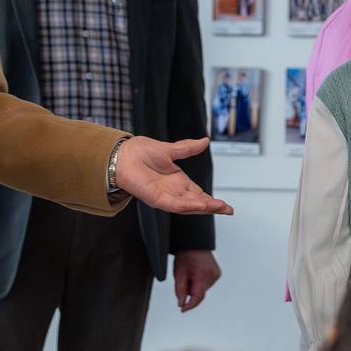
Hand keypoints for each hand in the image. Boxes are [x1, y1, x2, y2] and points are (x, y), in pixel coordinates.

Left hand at [114, 137, 232, 216]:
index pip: (199, 194)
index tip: (225, 205)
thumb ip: (188, 148)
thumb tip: (205, 141)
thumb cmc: (139, 152)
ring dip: (204, 207)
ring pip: (189, 206)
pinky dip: (188, 205)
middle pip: (197, 203)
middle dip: (213, 207)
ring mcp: (165, 196)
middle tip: (228, 210)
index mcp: (178, 181)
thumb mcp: (170, 149)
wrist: (122, 154)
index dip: (212, 200)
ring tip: (219, 207)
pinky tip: (200, 204)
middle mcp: (173, 191)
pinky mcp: (156, 199)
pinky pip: (175, 204)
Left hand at [172, 250, 220, 311]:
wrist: (194, 243)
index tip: (182, 310)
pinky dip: (199, 283)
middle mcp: (213, 276)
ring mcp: (216, 275)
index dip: (190, 305)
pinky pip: (206, 284)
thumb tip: (181, 304)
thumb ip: (180, 290)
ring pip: (202, 290)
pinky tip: (195, 273)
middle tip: (183, 278)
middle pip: (199, 293)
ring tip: (189, 273)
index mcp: (204, 275)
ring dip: (194, 286)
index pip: (198, 296)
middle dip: (190, 291)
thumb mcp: (179, 273)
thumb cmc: (185, 256)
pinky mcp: (217, 274)